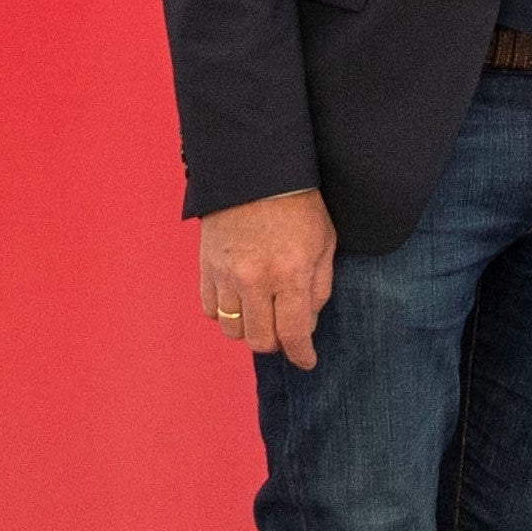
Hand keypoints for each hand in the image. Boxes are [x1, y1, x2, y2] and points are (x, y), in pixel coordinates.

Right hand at [199, 189, 336, 366]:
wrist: (257, 169)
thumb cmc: (299, 203)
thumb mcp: (325, 241)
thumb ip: (319, 286)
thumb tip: (307, 324)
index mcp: (291, 271)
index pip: (294, 333)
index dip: (302, 354)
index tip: (307, 361)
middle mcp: (256, 279)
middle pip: (260, 340)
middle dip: (276, 343)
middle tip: (285, 331)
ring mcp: (226, 274)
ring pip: (233, 330)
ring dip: (250, 328)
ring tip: (263, 311)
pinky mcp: (206, 267)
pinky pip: (210, 311)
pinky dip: (225, 313)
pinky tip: (240, 299)